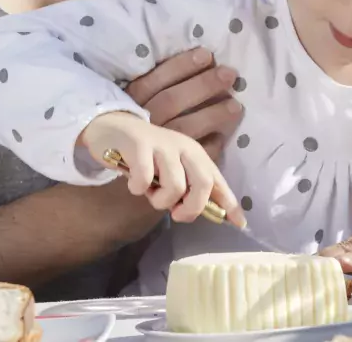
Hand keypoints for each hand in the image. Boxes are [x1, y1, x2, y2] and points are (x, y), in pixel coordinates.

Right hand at [80, 111, 245, 226]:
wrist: (112, 128)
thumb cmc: (146, 156)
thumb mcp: (172, 169)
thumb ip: (190, 188)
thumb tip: (217, 214)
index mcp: (195, 154)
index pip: (218, 181)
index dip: (229, 204)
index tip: (239, 223)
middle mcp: (184, 147)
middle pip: (203, 183)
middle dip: (192, 208)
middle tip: (176, 213)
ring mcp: (162, 145)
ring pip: (175, 186)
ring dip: (160, 200)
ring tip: (149, 193)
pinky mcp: (139, 145)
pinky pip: (145, 179)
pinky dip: (138, 189)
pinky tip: (133, 184)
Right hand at [124, 47, 243, 160]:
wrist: (119, 157)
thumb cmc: (139, 123)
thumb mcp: (144, 101)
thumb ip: (164, 86)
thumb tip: (205, 61)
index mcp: (134, 102)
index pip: (156, 80)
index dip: (181, 66)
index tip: (206, 54)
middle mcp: (142, 122)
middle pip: (172, 100)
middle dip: (203, 85)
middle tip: (229, 74)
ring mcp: (152, 144)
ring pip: (183, 129)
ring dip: (212, 115)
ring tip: (236, 106)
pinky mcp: (160, 167)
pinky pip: (187, 156)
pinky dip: (206, 146)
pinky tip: (222, 138)